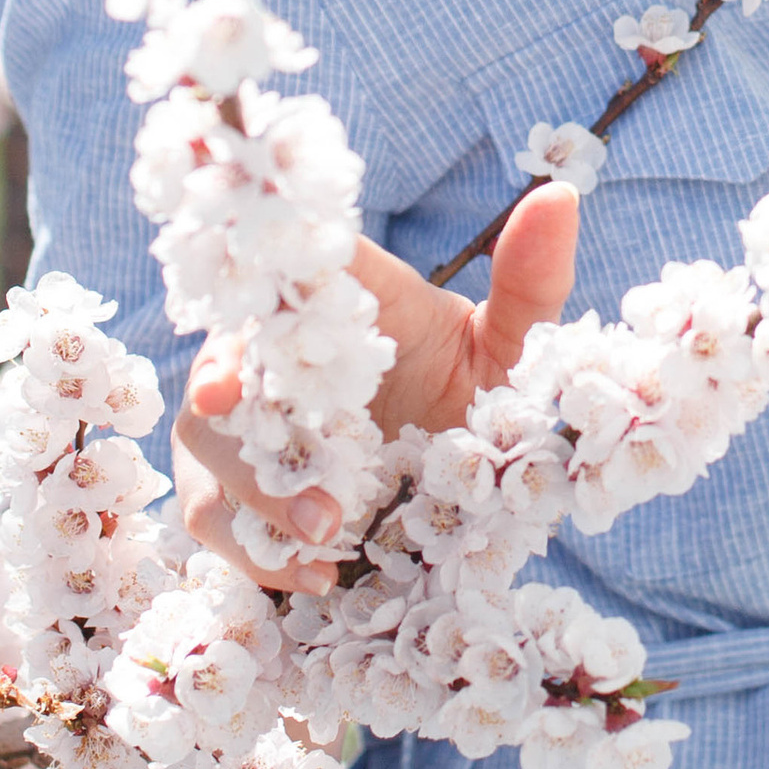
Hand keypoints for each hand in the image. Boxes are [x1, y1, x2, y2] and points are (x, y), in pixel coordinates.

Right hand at [172, 180, 581, 593]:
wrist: (448, 492)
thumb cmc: (468, 399)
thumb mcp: (507, 352)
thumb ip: (530, 283)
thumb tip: (561, 191)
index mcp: (338, 300)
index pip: (283, 276)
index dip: (258, 299)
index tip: (238, 373)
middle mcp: (276, 355)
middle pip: (223, 371)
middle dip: (250, 431)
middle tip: (325, 500)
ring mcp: (247, 427)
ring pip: (208, 452)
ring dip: (261, 501)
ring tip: (331, 542)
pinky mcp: (232, 493)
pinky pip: (213, 517)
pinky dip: (258, 552)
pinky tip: (314, 578)